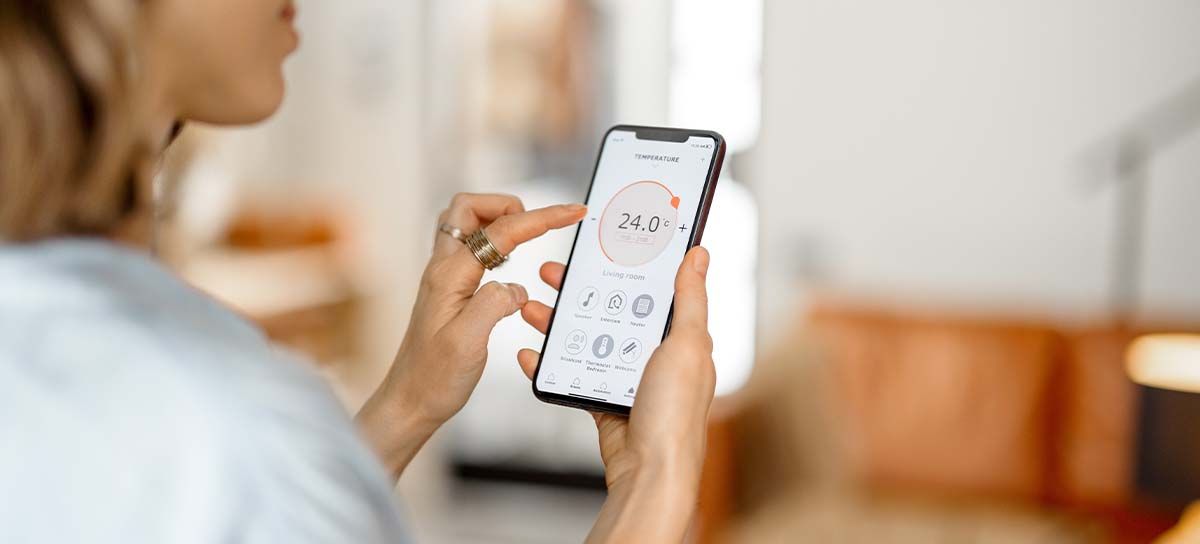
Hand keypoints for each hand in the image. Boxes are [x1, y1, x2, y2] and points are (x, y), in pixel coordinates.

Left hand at [357, 193, 585, 479]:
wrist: (410, 401)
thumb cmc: (434, 378)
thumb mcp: (467, 344)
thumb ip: (493, 305)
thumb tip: (517, 287)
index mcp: (450, 276)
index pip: (501, 232)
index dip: (541, 218)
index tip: (572, 212)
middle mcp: (443, 269)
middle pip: (469, 208)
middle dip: (509, 204)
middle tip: (538, 224)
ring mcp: (444, 278)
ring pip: (467, 225)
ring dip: (498, 220)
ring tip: (527, 237)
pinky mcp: (449, 290)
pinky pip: (470, 249)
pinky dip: (493, 243)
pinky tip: (509, 264)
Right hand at [517, 247, 716, 542]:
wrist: (650, 473)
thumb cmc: (676, 415)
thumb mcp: (687, 345)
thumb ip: (690, 299)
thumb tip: (698, 255)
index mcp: (680, 338)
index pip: (650, 290)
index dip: (625, 266)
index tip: (600, 247)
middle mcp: (654, 356)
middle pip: (610, 310)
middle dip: (579, 291)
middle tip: (551, 272)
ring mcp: (627, 379)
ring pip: (586, 339)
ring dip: (557, 323)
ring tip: (530, 307)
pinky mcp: (604, 401)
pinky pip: (571, 374)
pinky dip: (548, 364)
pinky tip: (528, 353)